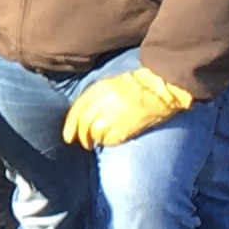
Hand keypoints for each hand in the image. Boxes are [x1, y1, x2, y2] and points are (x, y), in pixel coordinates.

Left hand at [61, 67, 194, 149]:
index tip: (67, 136)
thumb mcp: (111, 85)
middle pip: (83, 123)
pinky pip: (109, 140)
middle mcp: (104, 102)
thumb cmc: (137, 86)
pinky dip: (107, 142)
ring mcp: (114, 116)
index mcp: (100, 88)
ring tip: (99, 141)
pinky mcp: (124, 129)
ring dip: (94, 139)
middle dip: (80, 136)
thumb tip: (82, 118)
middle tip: (84, 143)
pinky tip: (111, 139)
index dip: (70, 124)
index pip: (78, 108)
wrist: (160, 89)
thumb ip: (95, 98)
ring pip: (94, 133)